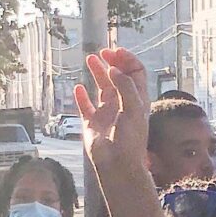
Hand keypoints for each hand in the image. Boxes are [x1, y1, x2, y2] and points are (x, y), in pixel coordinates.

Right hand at [74, 47, 150, 165]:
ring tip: (90, 59)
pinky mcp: (92, 123)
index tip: (116, 51)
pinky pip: (85, 106)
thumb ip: (125, 87)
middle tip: (102, 53)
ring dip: (97, 72)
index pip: (135, 73)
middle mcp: (122, 103)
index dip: (127, 60)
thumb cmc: (130, 139)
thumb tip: (113, 69)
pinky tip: (78, 88)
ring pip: (102, 87)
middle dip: (112, 62)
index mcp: (137, 99)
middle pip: (118, 76)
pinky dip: (81, 96)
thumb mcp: (134, 109)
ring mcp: (107, 112)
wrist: (117, 165)